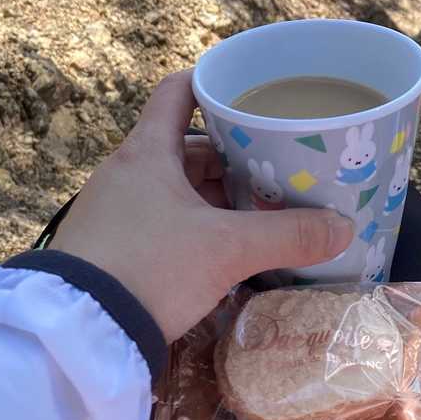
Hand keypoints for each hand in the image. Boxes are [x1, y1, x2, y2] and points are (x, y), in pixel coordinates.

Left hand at [51, 71, 353, 341]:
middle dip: (233, 156)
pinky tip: (227, 248)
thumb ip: (288, 236)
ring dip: (216, 196)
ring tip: (262, 209)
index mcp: (147, 152)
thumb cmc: (150, 267)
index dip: (213, 84)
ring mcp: (116, 211)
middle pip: (187, 147)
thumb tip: (343, 227)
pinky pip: (163, 221)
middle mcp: (128, 173)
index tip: (250, 91)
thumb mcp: (226, 250)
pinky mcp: (112, 249)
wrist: (76, 335)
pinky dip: (197, 225)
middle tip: (277, 166)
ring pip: (177, 188)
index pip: (178, 93)